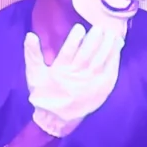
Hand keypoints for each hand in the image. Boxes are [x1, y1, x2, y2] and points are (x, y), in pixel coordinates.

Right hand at [24, 19, 125, 137]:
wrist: (57, 118)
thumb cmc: (45, 93)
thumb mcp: (34, 74)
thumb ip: (32, 54)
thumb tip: (30, 35)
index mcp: (60, 71)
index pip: (68, 52)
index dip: (74, 39)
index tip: (80, 28)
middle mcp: (77, 77)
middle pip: (87, 55)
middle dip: (94, 39)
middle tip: (99, 27)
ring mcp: (91, 83)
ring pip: (100, 61)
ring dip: (107, 46)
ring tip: (111, 34)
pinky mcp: (102, 89)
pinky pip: (110, 71)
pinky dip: (114, 59)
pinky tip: (117, 48)